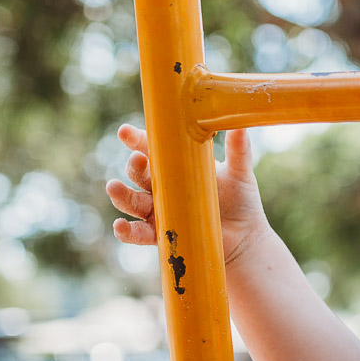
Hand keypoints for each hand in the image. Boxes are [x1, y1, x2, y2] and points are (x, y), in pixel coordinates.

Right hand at [106, 124, 269, 264]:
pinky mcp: (162, 234)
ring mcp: (159, 211)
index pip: (151, 149)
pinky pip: (138, 234)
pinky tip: (120, 226)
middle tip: (138, 160)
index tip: (125, 131)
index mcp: (175, 166)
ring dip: (121, 195)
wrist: (246, 235)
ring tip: (114, 188)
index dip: (136, 140)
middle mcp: (162, 187)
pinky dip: (126, 231)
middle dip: (134, 167)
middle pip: (139, 174)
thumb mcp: (240, 172)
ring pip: (132, 202)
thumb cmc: (240, 199)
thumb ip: (238, 149)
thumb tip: (240, 124)